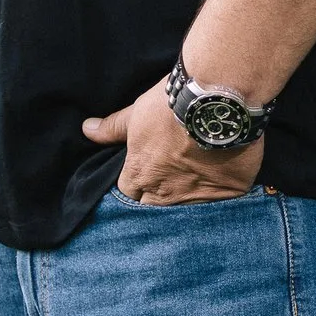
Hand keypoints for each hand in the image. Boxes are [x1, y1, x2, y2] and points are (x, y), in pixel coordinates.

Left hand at [82, 79, 262, 203]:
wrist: (216, 100)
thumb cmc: (172, 105)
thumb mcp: (137, 113)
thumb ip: (113, 128)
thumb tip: (87, 129)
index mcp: (140, 175)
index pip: (129, 196)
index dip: (137, 188)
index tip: (146, 180)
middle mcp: (165, 194)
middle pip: (155, 212)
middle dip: (159, 206)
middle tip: (171, 190)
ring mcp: (197, 198)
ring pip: (187, 216)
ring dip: (189, 208)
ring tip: (197, 196)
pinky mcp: (227, 194)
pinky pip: (221, 209)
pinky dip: (221, 205)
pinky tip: (222, 196)